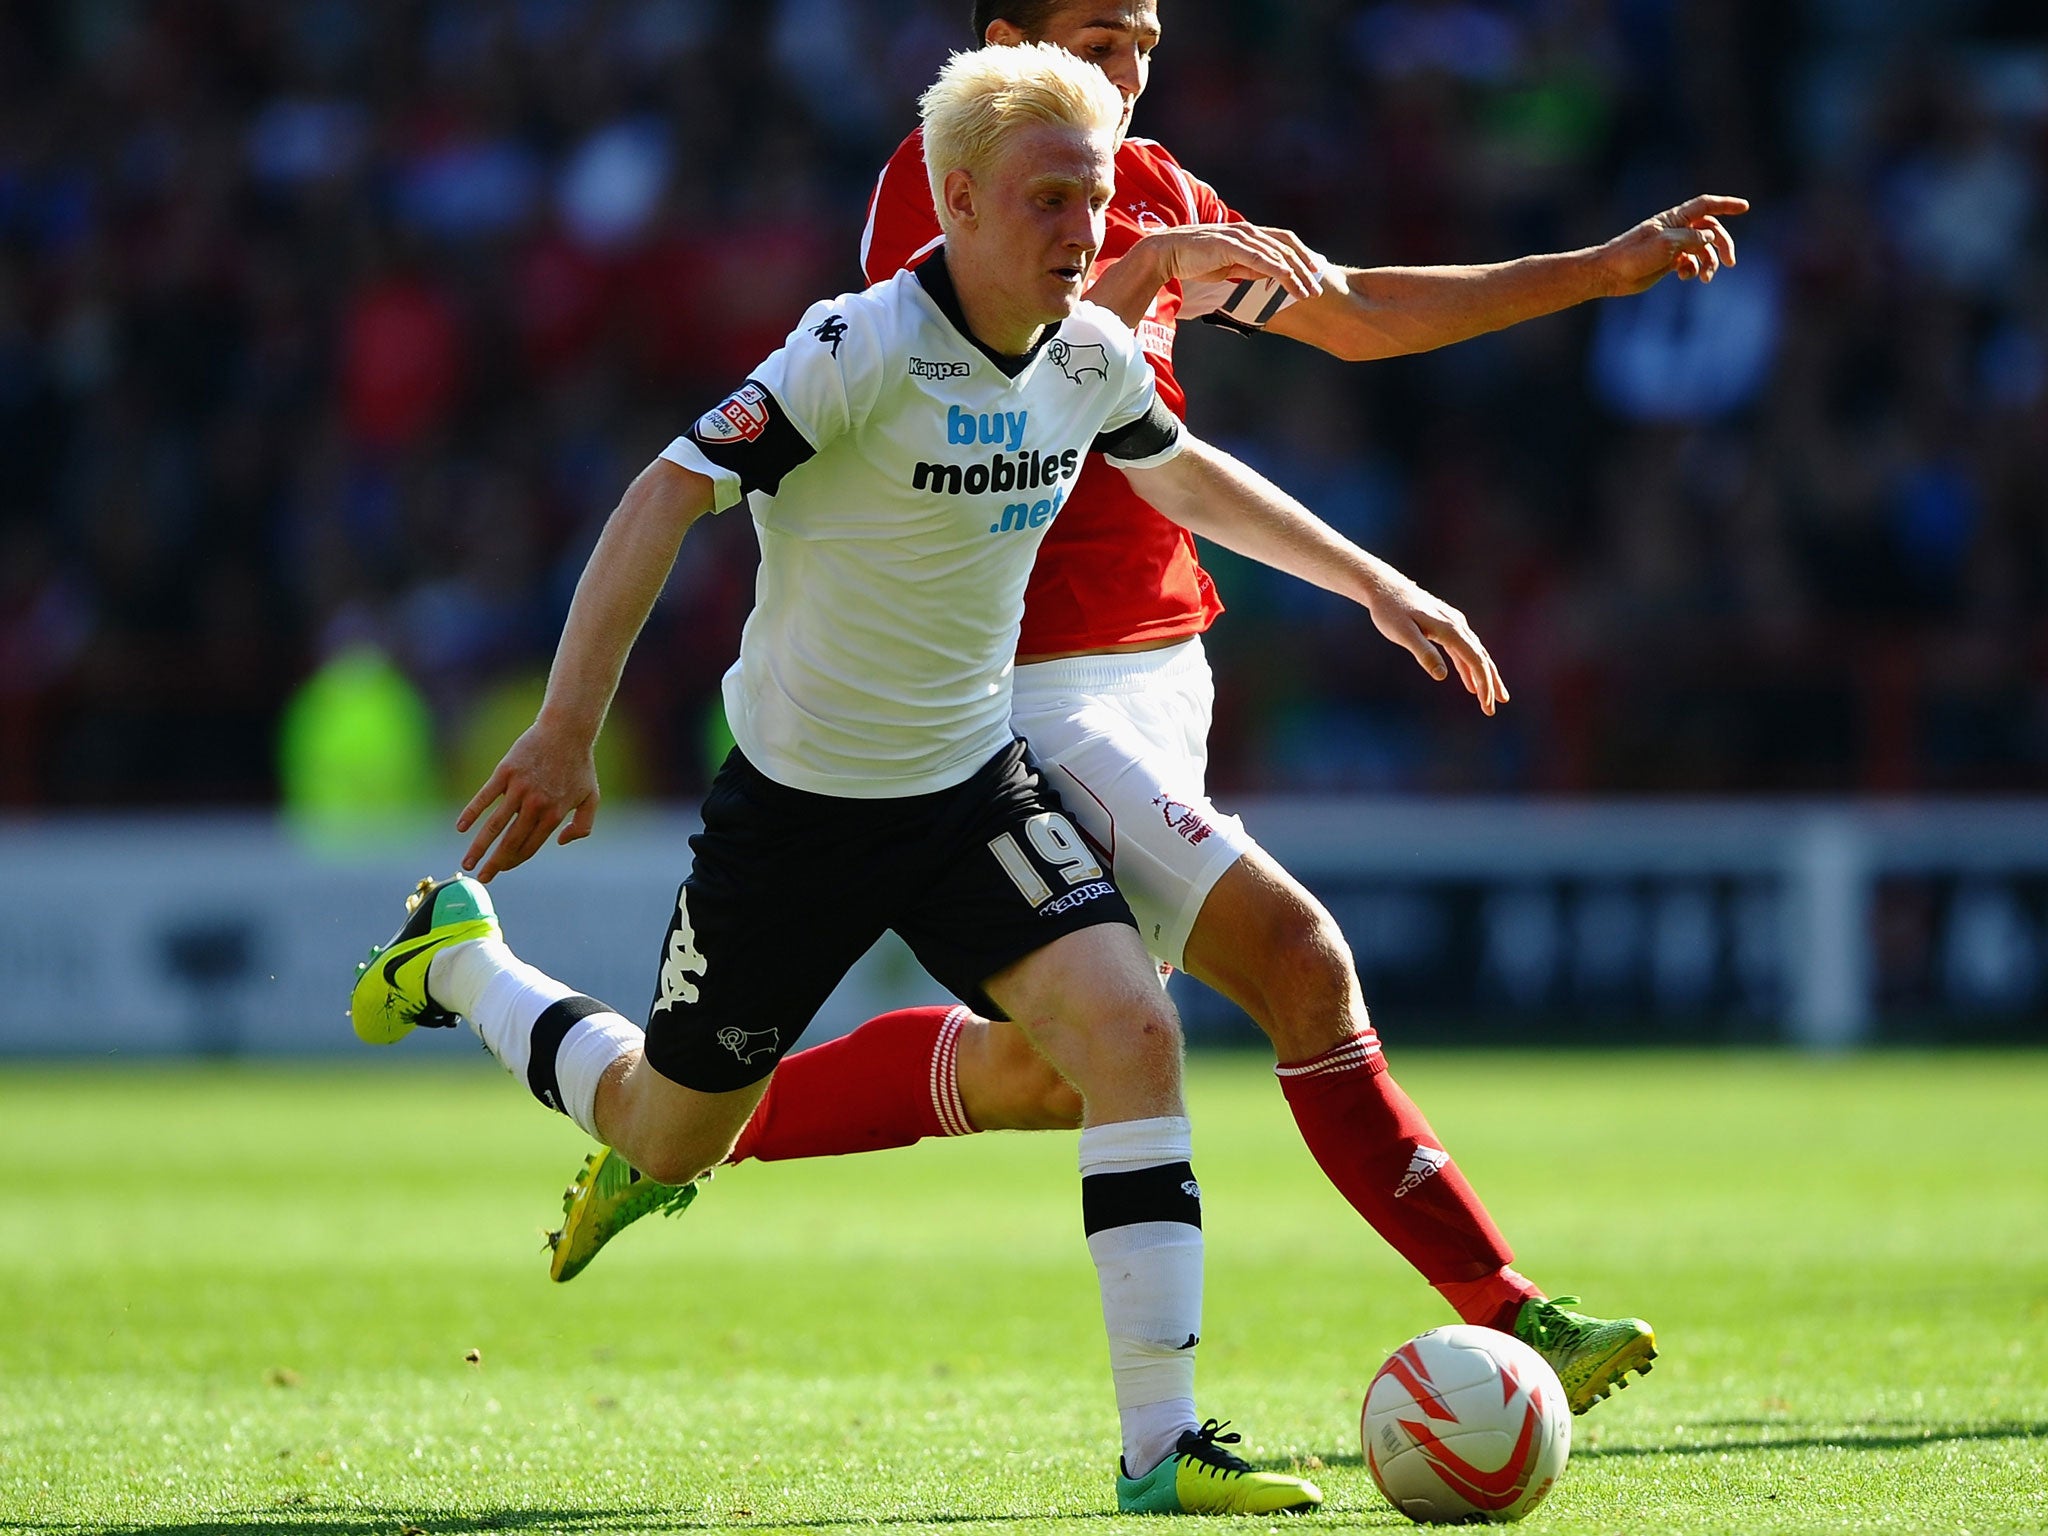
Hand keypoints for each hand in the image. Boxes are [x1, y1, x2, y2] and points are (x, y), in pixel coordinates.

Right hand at [455, 718, 601, 881]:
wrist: (567, 731)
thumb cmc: (579, 765)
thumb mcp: (591, 798)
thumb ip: (582, 826)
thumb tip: (559, 843)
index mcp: (554, 815)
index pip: (530, 846)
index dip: (514, 861)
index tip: (501, 870)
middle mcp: (535, 805)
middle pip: (510, 842)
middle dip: (495, 864)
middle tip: (482, 879)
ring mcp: (519, 789)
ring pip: (494, 826)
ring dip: (479, 847)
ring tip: (467, 863)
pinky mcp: (505, 772)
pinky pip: (484, 797)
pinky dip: (471, 813)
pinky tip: (460, 828)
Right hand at [1128, 221, 1325, 300]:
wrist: (1166, 253)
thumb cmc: (1193, 259)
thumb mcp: (1228, 264)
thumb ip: (1248, 266)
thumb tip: (1267, 274)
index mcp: (1248, 235)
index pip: (1283, 242)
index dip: (1301, 257)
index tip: (1314, 275)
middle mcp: (1247, 232)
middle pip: (1286, 247)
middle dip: (1305, 268)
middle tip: (1317, 288)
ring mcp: (1239, 238)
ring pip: (1276, 255)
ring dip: (1295, 274)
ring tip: (1307, 292)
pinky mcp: (1230, 246)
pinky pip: (1258, 258)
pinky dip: (1275, 268)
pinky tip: (1287, 278)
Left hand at [1364, 573, 1507, 715]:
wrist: (1385, 588)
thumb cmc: (1390, 611)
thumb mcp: (1403, 634)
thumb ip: (1423, 653)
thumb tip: (1441, 676)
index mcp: (1450, 630)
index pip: (1474, 660)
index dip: (1483, 683)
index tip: (1485, 704)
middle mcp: (1457, 625)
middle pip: (1481, 658)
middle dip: (1489, 684)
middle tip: (1492, 709)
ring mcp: (1454, 624)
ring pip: (1476, 653)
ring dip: (1484, 676)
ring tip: (1492, 698)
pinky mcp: (1447, 625)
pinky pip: (1464, 650)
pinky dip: (1469, 667)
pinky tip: (1470, 682)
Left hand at [1594, 195, 1749, 295]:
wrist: (1609, 274)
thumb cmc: (1633, 255)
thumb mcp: (1667, 244)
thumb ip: (1693, 238)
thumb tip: (1711, 236)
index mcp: (1675, 219)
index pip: (1706, 206)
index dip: (1726, 204)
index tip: (1745, 207)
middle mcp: (1676, 229)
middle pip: (1710, 230)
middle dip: (1723, 245)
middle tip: (1731, 263)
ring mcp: (1673, 246)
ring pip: (1702, 249)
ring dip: (1709, 263)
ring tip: (1705, 278)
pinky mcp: (1667, 262)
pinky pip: (1690, 263)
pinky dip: (1693, 270)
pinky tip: (1684, 277)